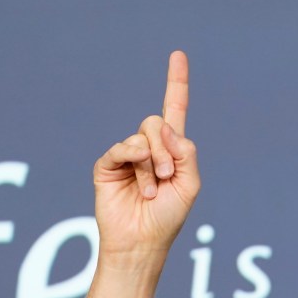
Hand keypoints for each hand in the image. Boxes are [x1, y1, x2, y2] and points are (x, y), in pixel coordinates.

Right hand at [92, 50, 199, 262]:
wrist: (142, 242)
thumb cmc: (168, 217)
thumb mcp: (190, 184)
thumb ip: (186, 152)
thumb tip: (164, 127)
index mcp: (172, 150)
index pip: (175, 110)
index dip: (176, 83)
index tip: (178, 54)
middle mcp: (149, 147)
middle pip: (157, 122)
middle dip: (166, 149)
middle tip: (166, 176)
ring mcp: (127, 155)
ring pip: (143, 135)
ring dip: (153, 163)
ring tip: (152, 190)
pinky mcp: (108, 164)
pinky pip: (121, 148)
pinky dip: (134, 161)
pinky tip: (141, 184)